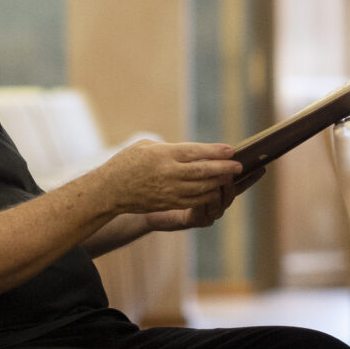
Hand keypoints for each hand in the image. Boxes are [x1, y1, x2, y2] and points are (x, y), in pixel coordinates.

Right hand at [99, 141, 244, 216]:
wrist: (110, 190)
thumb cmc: (127, 162)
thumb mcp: (146, 146)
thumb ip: (171, 148)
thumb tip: (193, 151)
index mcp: (163, 155)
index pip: (196, 152)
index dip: (216, 152)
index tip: (232, 150)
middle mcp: (168, 173)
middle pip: (203, 171)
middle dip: (224, 169)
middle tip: (239, 166)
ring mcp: (169, 190)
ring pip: (202, 188)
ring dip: (219, 183)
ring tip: (230, 177)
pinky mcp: (168, 203)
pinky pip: (194, 200)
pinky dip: (207, 196)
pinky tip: (215, 191)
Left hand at [143, 168, 263, 230]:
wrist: (152, 205)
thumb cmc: (170, 183)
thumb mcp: (186, 167)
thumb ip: (200, 159)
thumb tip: (219, 146)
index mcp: (217, 187)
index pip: (238, 180)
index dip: (251, 176)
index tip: (262, 168)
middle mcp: (217, 201)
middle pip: (232, 191)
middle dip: (236, 181)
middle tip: (236, 171)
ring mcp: (208, 213)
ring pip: (220, 202)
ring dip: (221, 191)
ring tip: (221, 180)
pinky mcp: (195, 220)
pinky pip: (204, 213)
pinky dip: (205, 205)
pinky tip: (205, 196)